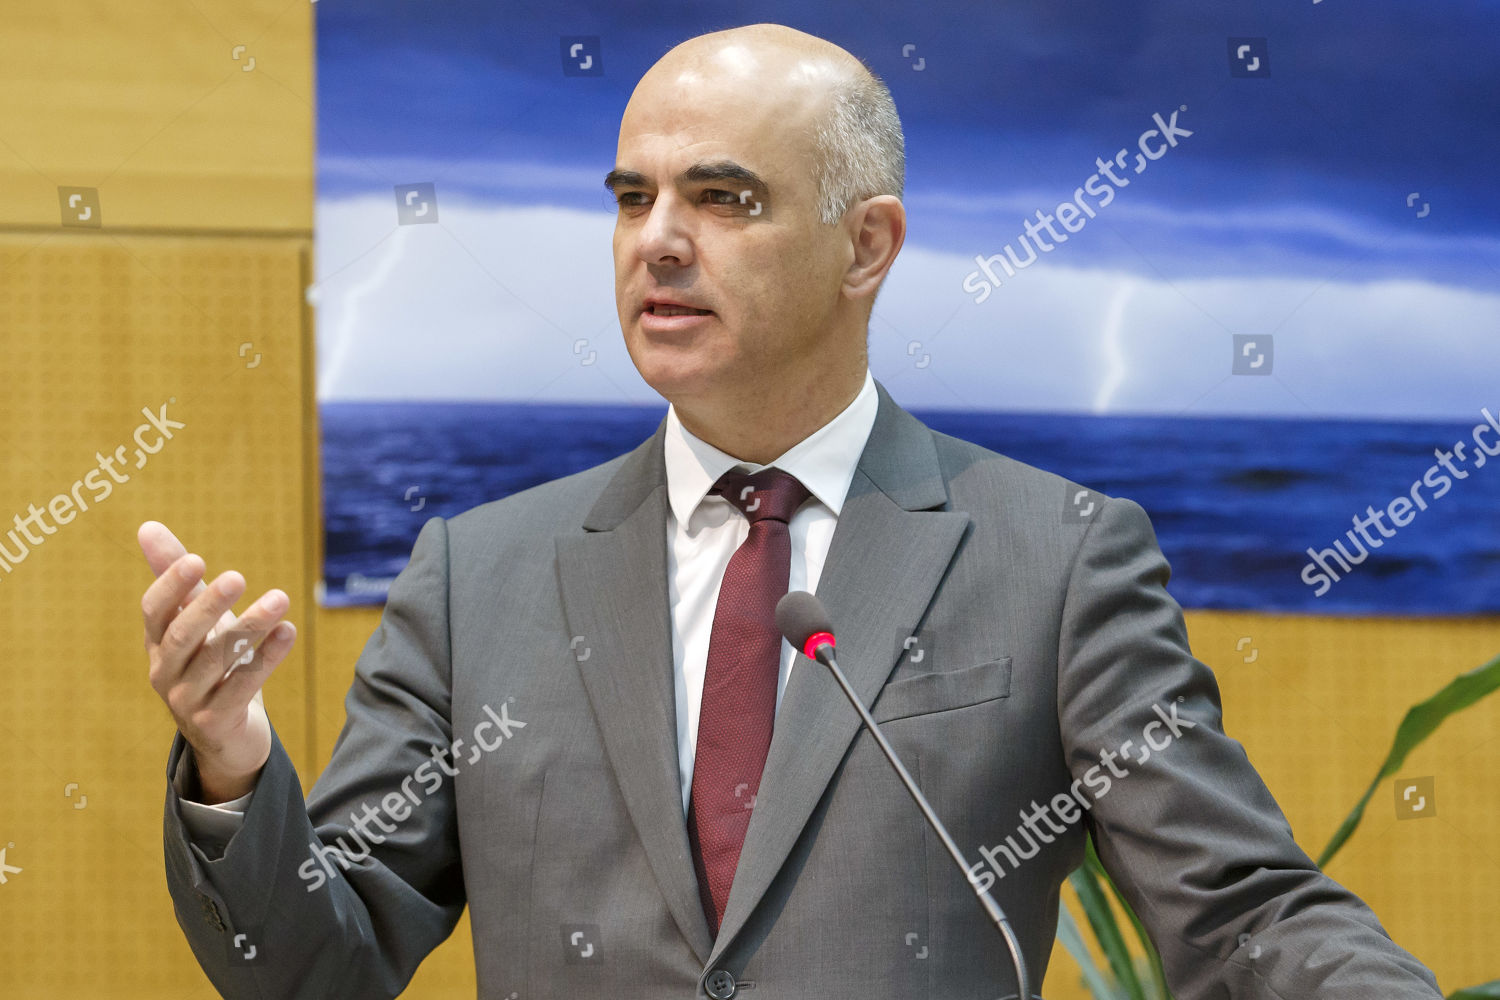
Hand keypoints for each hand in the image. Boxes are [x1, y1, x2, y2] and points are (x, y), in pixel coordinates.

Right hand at [138, 521, 296, 802]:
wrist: (227, 735)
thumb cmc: (209, 664)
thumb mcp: (196, 620)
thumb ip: (178, 578)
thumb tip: (147, 526)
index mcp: (157, 643)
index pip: (153, 611)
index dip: (171, 586)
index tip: (197, 560)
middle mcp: (165, 672)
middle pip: (182, 637)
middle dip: (208, 606)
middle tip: (237, 576)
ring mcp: (188, 701)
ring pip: (218, 661)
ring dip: (250, 627)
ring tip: (280, 598)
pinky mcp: (216, 722)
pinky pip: (243, 686)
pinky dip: (267, 657)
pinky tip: (288, 632)